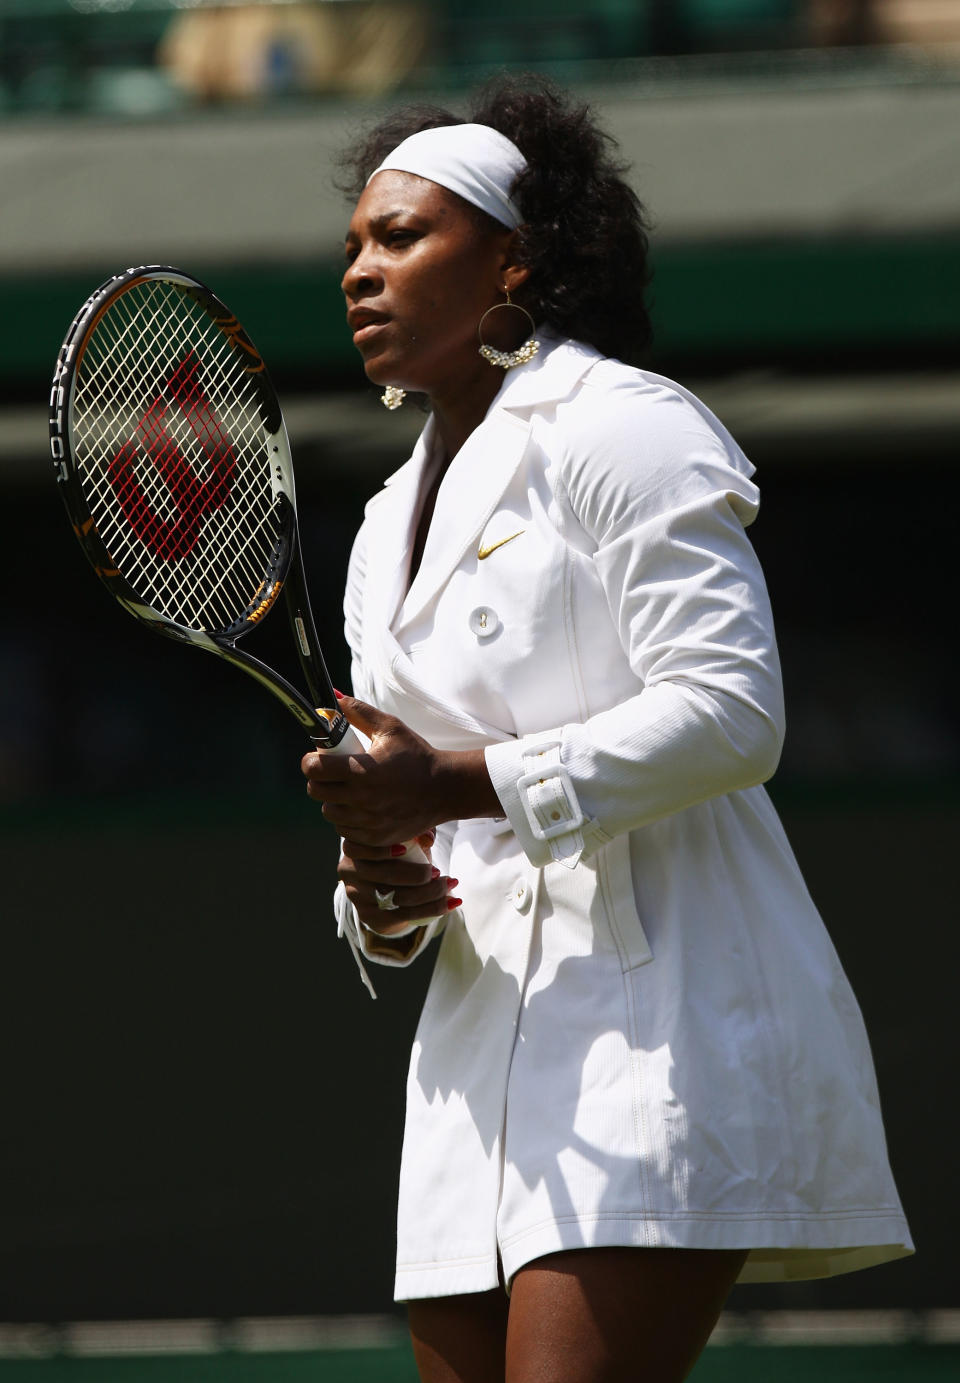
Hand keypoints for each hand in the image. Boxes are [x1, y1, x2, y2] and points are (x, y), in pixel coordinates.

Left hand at [300, 693, 499, 846]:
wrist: (445, 789)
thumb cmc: (417, 756)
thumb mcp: (391, 728)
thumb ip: (359, 712)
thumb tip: (334, 697)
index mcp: (361, 770)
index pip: (313, 769)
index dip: (310, 761)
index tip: (318, 758)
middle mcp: (361, 799)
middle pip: (316, 792)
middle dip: (321, 780)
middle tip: (334, 773)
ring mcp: (368, 822)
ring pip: (330, 813)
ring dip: (334, 801)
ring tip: (351, 791)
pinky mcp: (376, 838)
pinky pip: (346, 832)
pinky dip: (349, 820)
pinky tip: (362, 808)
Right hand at [338, 832, 460, 933]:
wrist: (390, 890)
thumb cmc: (399, 855)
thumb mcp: (406, 840)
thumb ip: (416, 832)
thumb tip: (428, 838)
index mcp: (353, 850)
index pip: (359, 849)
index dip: (381, 850)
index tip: (404, 849)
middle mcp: (349, 874)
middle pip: (385, 876)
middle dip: (417, 875)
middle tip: (439, 872)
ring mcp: (358, 898)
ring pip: (398, 898)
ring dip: (431, 893)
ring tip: (451, 884)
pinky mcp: (371, 918)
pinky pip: (404, 916)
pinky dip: (433, 909)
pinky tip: (452, 901)